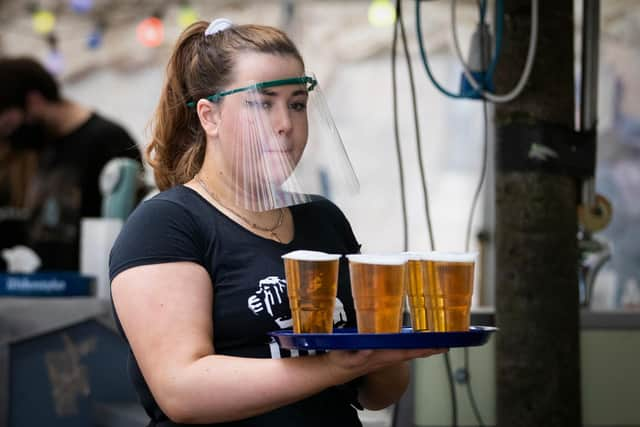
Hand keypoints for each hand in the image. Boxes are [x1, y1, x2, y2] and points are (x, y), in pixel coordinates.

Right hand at [325, 347, 447, 381]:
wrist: (336, 370)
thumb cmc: (341, 363)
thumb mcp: (345, 358)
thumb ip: (357, 356)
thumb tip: (369, 349)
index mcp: (380, 357)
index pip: (407, 352)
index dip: (423, 349)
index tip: (439, 346)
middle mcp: (386, 357)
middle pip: (413, 353)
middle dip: (430, 349)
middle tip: (447, 343)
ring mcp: (385, 355)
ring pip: (409, 351)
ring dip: (423, 347)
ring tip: (438, 342)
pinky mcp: (382, 352)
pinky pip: (401, 349)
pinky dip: (412, 346)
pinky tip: (418, 341)